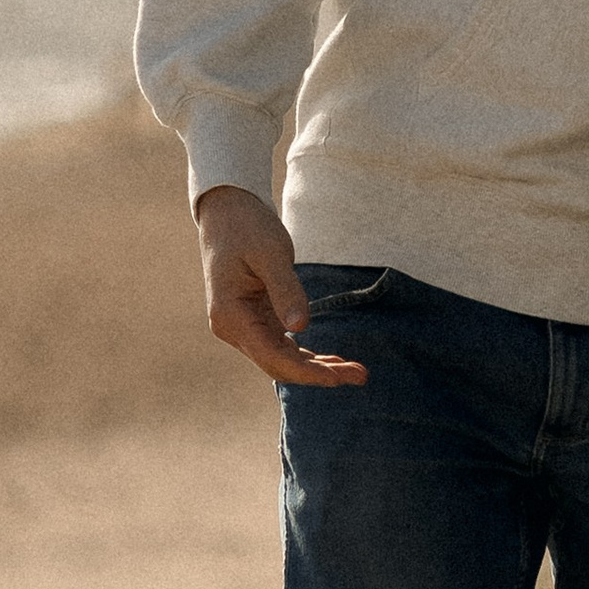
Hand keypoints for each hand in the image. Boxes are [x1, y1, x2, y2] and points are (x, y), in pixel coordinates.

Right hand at [194, 189, 368, 387]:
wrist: (227, 211)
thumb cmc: (247, 227)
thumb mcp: (271, 253)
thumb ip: (286, 290)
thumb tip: (300, 328)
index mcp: (231, 315)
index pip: (272, 357)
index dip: (307, 372)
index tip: (338, 377)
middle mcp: (232, 328)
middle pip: (278, 365)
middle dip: (319, 374)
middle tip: (361, 375)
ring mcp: (242, 326)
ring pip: (282, 359)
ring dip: (317, 368)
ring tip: (355, 371)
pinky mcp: (254, 320)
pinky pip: (281, 346)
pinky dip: (306, 355)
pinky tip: (333, 362)